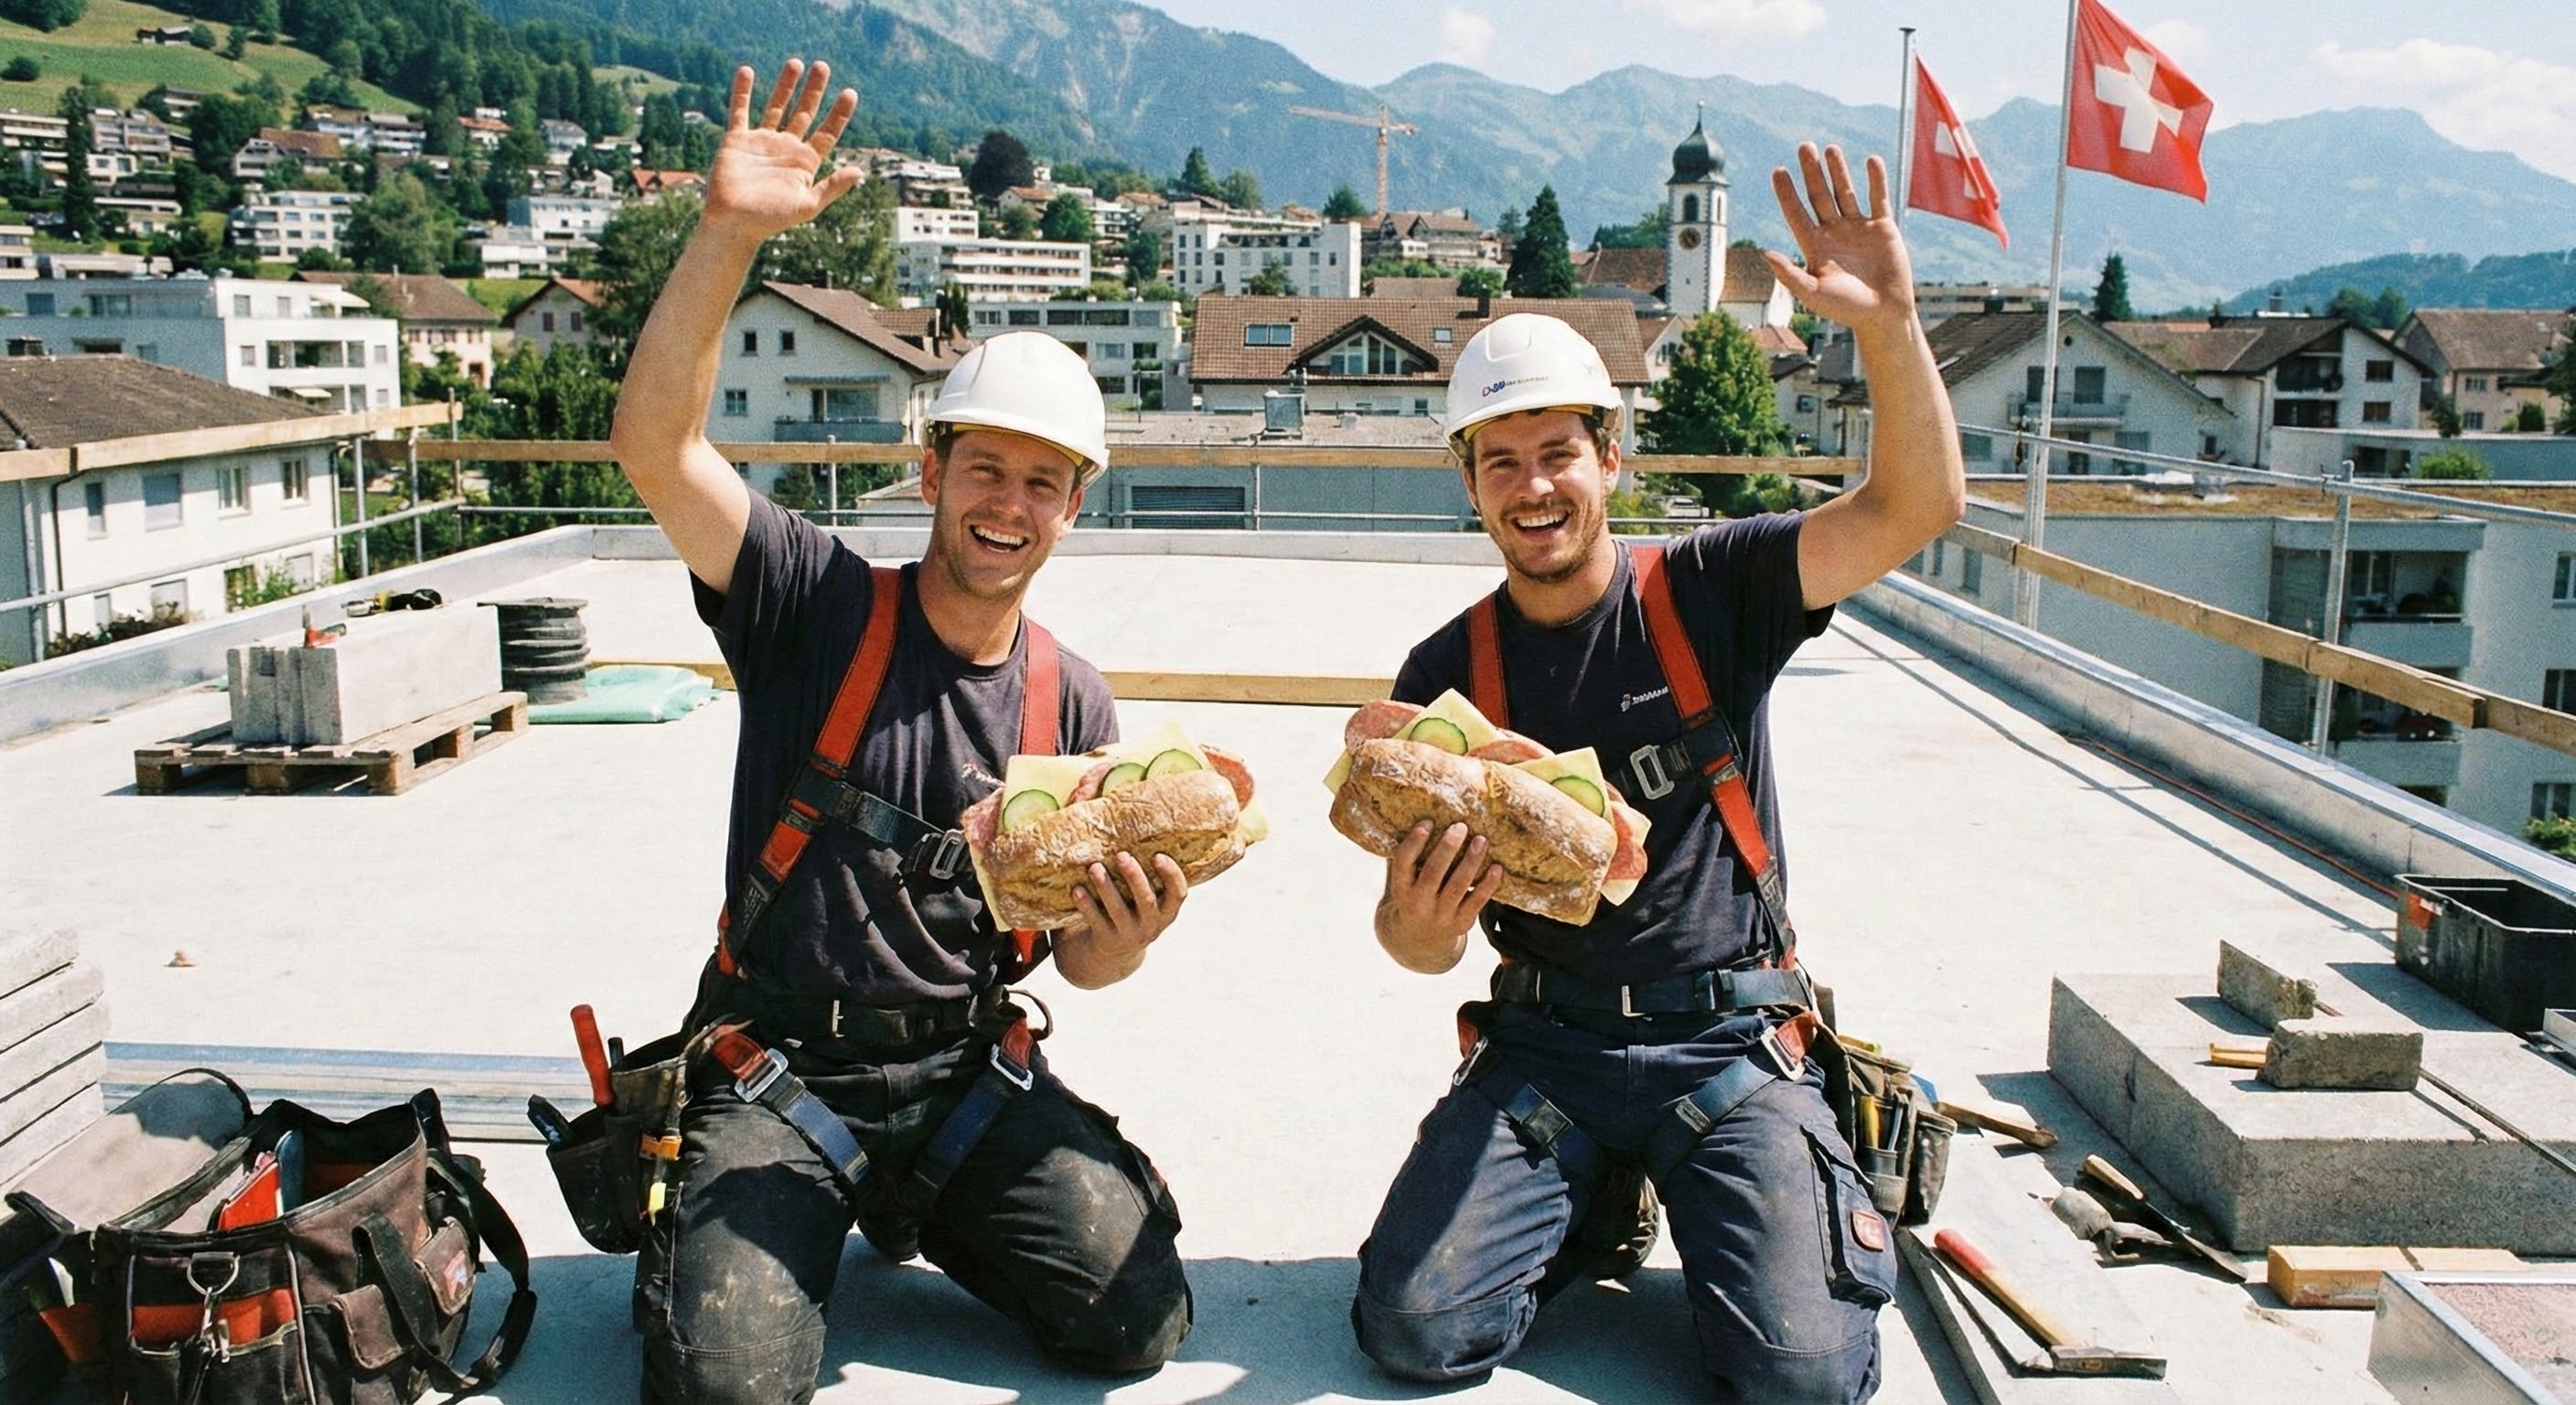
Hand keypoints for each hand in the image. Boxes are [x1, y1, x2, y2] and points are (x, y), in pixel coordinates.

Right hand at [704, 60, 862, 243]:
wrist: (733, 223)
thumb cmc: (771, 220)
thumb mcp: (807, 205)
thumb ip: (832, 188)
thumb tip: (859, 171)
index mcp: (805, 163)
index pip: (827, 132)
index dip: (839, 114)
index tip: (850, 93)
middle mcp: (786, 148)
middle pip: (804, 112)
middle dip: (814, 90)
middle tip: (823, 66)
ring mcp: (762, 142)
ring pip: (776, 106)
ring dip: (785, 84)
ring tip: (796, 62)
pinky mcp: (737, 140)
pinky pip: (740, 110)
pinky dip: (742, 91)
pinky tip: (747, 71)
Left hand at [1066, 852, 1188, 956]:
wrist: (1113, 954)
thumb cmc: (1132, 910)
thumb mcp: (1145, 898)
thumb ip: (1144, 871)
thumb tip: (1124, 816)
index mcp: (1166, 911)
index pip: (1178, 893)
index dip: (1171, 875)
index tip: (1158, 855)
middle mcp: (1151, 925)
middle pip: (1146, 901)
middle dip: (1134, 877)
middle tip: (1122, 855)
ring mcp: (1129, 935)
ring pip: (1119, 911)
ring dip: (1106, 888)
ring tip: (1094, 867)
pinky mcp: (1107, 940)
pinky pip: (1096, 922)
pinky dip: (1086, 905)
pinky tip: (1077, 889)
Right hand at [1378, 821, 1502, 960]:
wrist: (1419, 941)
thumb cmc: (1414, 896)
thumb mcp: (1403, 881)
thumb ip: (1409, 857)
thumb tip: (1417, 813)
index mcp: (1400, 889)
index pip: (1403, 863)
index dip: (1414, 842)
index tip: (1428, 822)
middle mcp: (1418, 903)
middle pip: (1433, 872)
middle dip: (1448, 848)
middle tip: (1460, 826)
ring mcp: (1440, 915)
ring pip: (1458, 886)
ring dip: (1471, 861)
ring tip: (1481, 840)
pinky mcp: (1461, 923)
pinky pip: (1477, 902)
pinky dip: (1488, 885)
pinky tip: (1497, 867)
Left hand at [1766, 143, 1916, 337]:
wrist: (1884, 315)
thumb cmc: (1846, 309)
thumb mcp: (1813, 293)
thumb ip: (1789, 274)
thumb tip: (1763, 253)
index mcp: (1815, 246)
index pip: (1796, 213)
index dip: (1787, 193)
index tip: (1777, 170)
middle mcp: (1834, 233)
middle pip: (1819, 195)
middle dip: (1811, 172)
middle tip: (1804, 146)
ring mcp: (1858, 228)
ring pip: (1845, 192)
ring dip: (1838, 170)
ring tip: (1829, 148)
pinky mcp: (1883, 228)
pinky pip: (1878, 198)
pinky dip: (1876, 180)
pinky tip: (1870, 161)